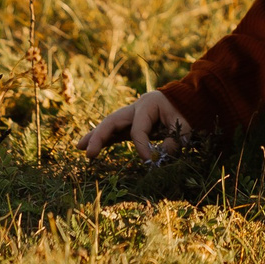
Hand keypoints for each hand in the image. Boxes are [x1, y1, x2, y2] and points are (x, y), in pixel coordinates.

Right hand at [79, 89, 193, 160]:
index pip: (138, 130)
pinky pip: (113, 132)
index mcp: (148, 104)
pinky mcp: (129, 123)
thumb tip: (159, 157)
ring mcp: (130, 115)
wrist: (184, 101)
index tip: (150, 162)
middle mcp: (135, 107)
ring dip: (94, 137)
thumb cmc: (184, 112)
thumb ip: (174, 141)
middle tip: (89, 153)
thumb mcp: (184, 125)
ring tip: (79, 148)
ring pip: (108, 125)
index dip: (142, 147)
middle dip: (100, 136)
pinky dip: (102, 140)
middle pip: (112, 121)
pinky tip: (90, 149)